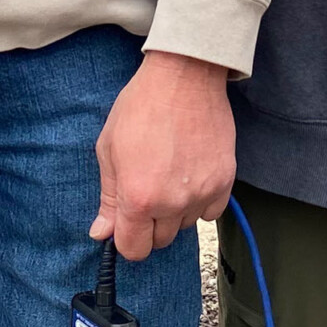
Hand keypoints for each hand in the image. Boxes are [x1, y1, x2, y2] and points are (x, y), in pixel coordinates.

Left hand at [91, 50, 233, 261]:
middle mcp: (172, 202)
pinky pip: (211, 213)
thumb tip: (101, 233)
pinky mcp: (225, 181)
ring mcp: (201, 193)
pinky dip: (200, 202)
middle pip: (160, 241)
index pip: (133, 249)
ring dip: (175, 212)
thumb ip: (108, 197)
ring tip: (169, 175)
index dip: (126, 238)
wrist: (184, 77)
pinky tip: (190, 177)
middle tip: (147, 189)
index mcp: (138, 197)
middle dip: (150, 223)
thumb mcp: (109, 149)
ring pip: (185, 226)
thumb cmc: (141, 107)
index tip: (126, 223)